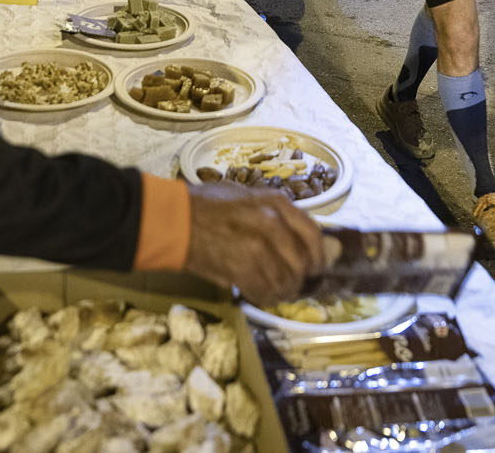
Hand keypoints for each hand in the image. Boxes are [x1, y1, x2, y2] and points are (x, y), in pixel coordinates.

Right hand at [181, 181, 323, 304]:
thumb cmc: (208, 205)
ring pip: (286, 281)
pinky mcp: (243, 270)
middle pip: (302, 262)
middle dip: (300, 278)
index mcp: (277, 204)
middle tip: (294, 284)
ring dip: (283, 291)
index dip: (318, 255)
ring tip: (276, 292)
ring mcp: (259, 249)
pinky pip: (265, 292)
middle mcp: (273, 225)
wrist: (176, 220)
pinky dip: (265, 297)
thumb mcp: (249, 196)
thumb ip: (277, 214)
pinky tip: (259, 294)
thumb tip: (303, 236)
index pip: (313, 234)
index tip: (316, 266)